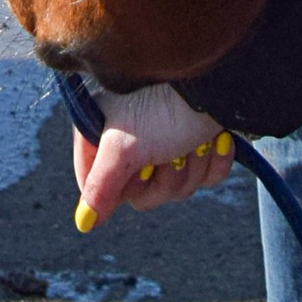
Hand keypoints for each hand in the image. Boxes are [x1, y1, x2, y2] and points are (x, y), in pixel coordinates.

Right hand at [71, 80, 233, 232]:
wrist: (216, 80)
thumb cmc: (163, 106)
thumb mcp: (124, 149)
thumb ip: (100, 187)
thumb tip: (84, 221)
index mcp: (105, 131)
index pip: (95, 185)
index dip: (117, 187)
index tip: (135, 169)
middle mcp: (133, 137)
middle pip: (142, 193)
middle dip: (164, 177)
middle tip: (168, 152)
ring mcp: (167, 140)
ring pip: (176, 187)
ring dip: (190, 167)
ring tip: (191, 139)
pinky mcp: (199, 142)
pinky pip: (205, 177)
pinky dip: (213, 162)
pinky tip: (213, 139)